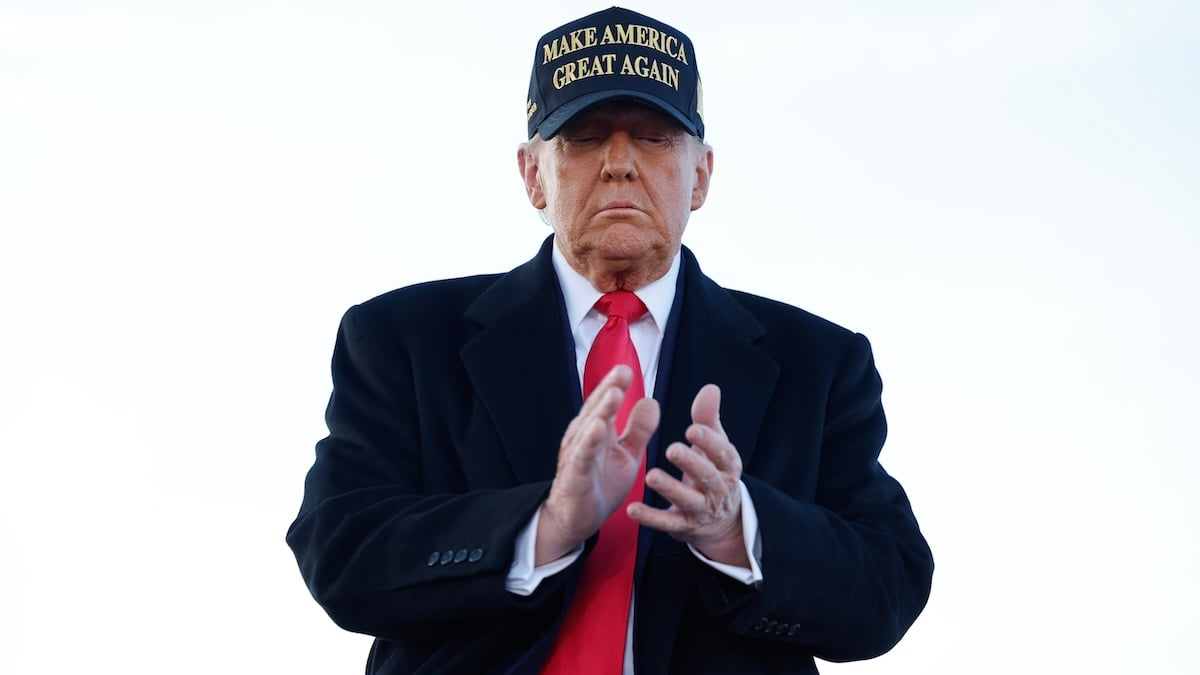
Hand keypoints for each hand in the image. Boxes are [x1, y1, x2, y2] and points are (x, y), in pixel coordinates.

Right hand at [536, 365, 659, 564]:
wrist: (577, 518)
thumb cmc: (601, 482)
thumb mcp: (627, 455)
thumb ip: (639, 430)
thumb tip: (651, 401)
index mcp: (598, 430)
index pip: (606, 402)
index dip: (616, 385)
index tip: (628, 369)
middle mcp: (584, 437)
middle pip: (596, 409)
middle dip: (609, 390)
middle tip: (622, 372)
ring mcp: (577, 455)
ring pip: (589, 428)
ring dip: (601, 410)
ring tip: (614, 393)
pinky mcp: (575, 476)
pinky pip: (582, 456)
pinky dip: (590, 441)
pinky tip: (599, 428)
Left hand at [628, 384, 748, 566]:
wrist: (719, 520)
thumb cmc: (712, 470)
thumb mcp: (714, 445)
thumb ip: (709, 418)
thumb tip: (710, 389)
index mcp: (727, 466)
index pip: (722, 453)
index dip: (709, 441)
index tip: (691, 429)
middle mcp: (718, 489)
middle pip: (707, 476)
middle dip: (691, 463)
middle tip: (671, 450)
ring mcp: (701, 509)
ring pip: (688, 500)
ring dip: (670, 489)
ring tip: (651, 476)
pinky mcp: (683, 526)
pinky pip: (667, 523)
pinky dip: (650, 517)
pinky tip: (632, 509)